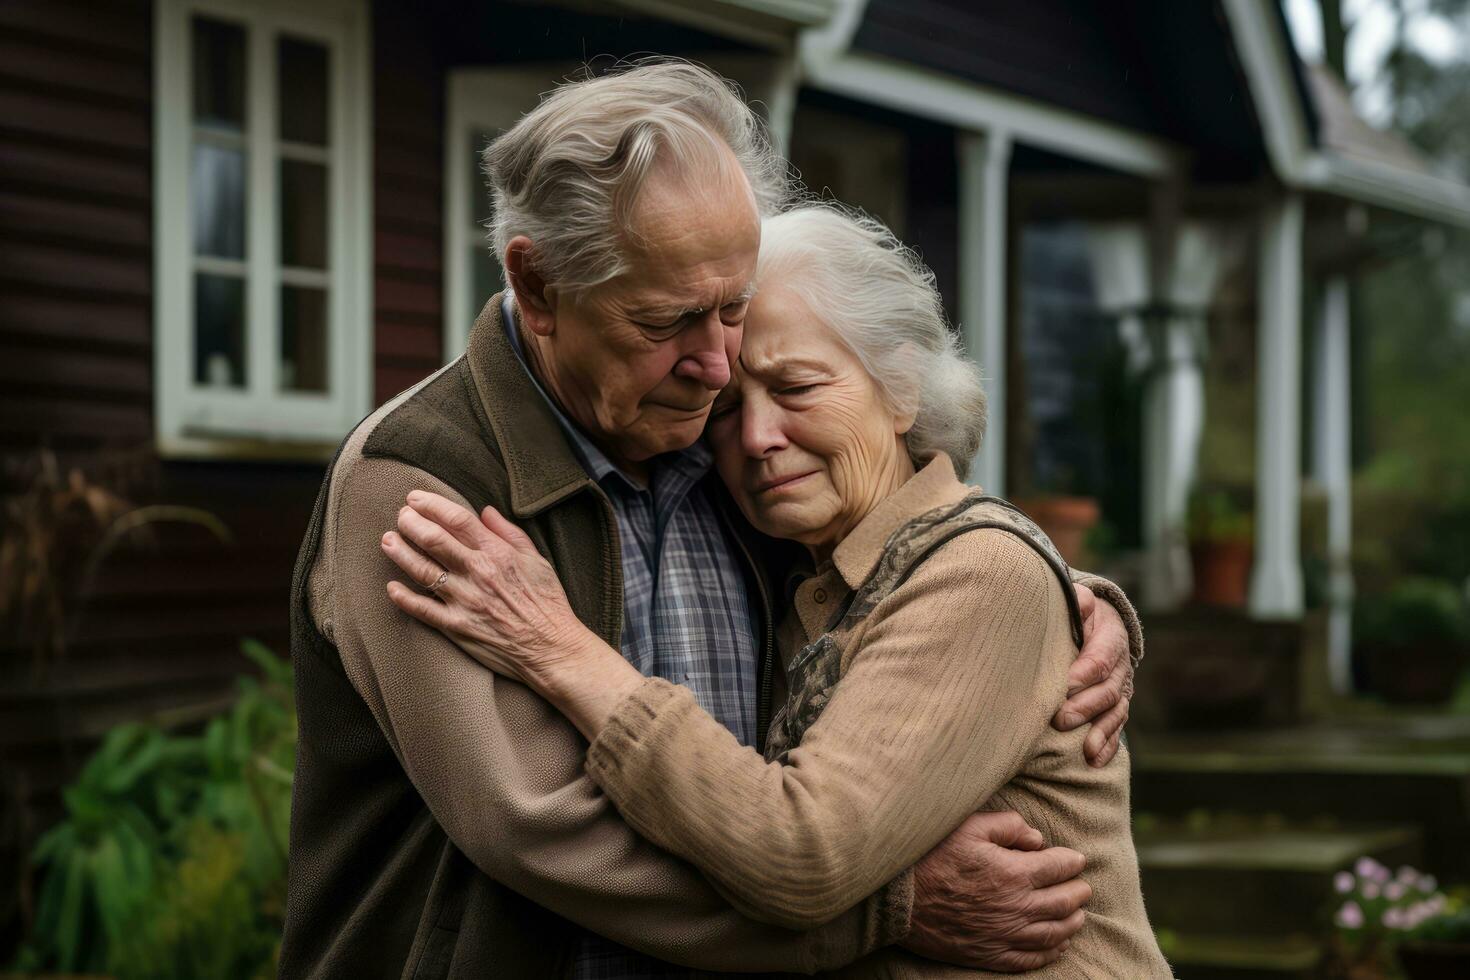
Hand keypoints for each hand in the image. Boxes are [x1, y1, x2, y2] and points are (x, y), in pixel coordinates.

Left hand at [380, 491, 594, 684]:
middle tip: (400, 515)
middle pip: (433, 539)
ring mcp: (464, 600)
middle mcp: (477, 572)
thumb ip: (509, 533)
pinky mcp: (457, 627)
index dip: (431, 505)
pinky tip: (392, 586)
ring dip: (400, 552)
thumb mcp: (537, 560)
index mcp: (497, 553)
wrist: (552, 648)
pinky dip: (403, 597)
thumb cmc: (548, 604)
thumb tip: (485, 511)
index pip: (457, 519)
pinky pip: (422, 610)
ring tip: (388, 540)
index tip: (415, 498)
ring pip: (422, 570)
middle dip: (410, 522)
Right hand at [903, 811, 1090, 971]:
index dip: (1072, 861)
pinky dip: (1051, 952)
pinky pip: (1031, 958)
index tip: (1076, 859)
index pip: (1059, 867)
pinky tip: (1059, 944)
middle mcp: (1016, 907)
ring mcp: (1005, 935)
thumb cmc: (932, 857)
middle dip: (1078, 892)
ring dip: (1072, 922)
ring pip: (1054, 932)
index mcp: (1013, 872)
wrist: (899, 900)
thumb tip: (1036, 839)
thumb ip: (1008, 825)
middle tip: (1083, 886)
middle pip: (1063, 902)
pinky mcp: (990, 954)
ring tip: (1078, 914)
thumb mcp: (968, 826)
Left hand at [1053, 584, 1130, 766]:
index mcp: (1112, 639)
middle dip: (1085, 707)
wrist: (1098, 625)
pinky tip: (1095, 760)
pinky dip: (1108, 745)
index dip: (1082, 674)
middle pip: (1107, 691)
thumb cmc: (1078, 615)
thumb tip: (1081, 602)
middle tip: (1060, 719)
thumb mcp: (1080, 602)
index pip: (1099, 659)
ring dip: (1100, 733)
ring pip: (1114, 714)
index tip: (1062, 685)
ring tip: (1086, 751)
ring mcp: (1120, 690)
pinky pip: (1116, 728)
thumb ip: (1078, 602)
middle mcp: (1120, 667)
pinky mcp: (1115, 707)